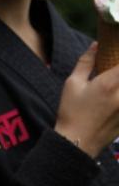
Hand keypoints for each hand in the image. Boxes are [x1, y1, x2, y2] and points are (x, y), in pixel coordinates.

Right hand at [55, 42, 118, 157]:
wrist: (78, 141)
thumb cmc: (72, 110)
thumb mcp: (73, 83)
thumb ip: (85, 62)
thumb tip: (95, 45)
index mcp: (108, 84)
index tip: (116, 47)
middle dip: (118, 68)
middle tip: (110, 68)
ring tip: (109, 81)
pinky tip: (111, 94)